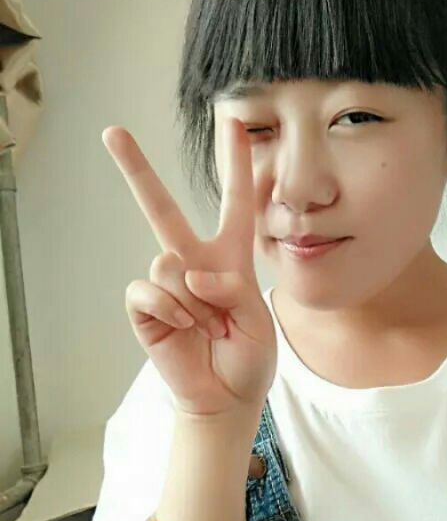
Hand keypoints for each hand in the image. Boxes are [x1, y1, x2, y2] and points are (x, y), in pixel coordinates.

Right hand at [102, 119, 276, 416]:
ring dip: (192, 301)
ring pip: (165, 262)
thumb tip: (188, 271)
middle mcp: (194, 263)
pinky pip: (149, 291)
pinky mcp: (146, 308)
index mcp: (230, 259)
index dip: (236, 163)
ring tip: (207, 327)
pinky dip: (170, 312)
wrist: (226, 397)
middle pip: (161, 209)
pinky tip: (183, 328)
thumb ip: (231, 289)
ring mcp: (167, 284)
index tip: (232, 123)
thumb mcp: (258, 320)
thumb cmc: (248, 358)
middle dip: (137, 171)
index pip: (235, 202)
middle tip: (112, 132)